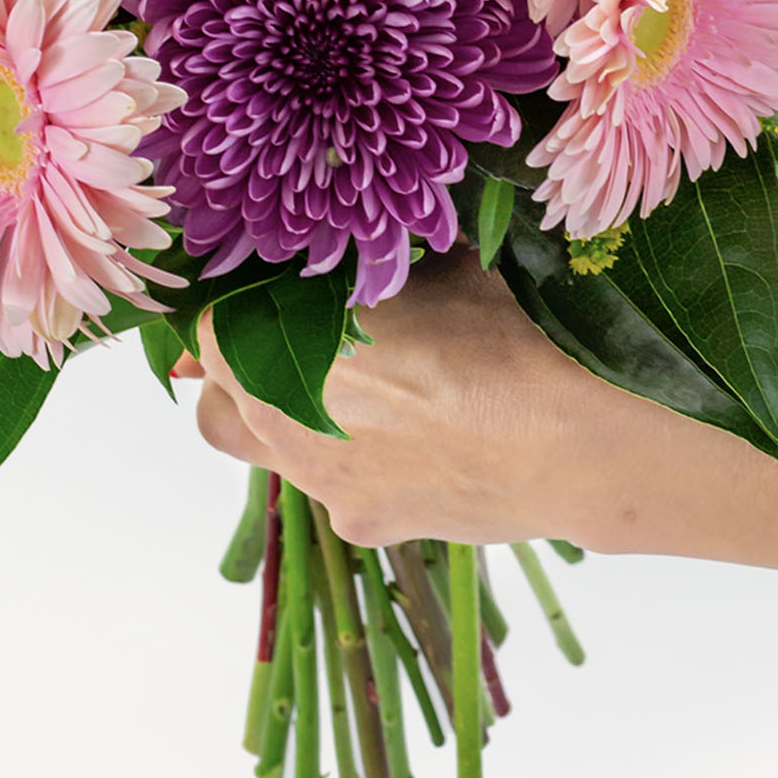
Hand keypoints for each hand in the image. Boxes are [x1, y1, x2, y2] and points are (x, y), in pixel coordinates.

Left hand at [181, 251, 619, 546]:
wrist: (571, 437)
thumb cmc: (501, 334)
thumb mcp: (430, 267)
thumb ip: (370, 266)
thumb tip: (354, 251)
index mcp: (280, 347)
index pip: (206, 330)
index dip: (231, 306)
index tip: (261, 291)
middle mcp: (283, 424)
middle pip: (219, 400)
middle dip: (240, 371)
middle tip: (287, 336)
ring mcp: (322, 485)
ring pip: (271, 452)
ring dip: (291, 416)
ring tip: (361, 385)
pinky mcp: (367, 526)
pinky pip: (332, 487)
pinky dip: (350, 460)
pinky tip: (411, 436)